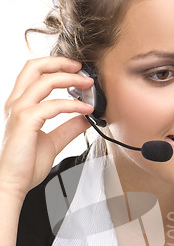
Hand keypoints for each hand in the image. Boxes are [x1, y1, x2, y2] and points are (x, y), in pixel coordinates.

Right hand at [0, 56, 94, 201]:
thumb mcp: (52, 142)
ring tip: (89, 85)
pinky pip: (53, 105)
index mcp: (20, 105)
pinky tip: (86, 110)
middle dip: (60, 62)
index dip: (55, 67)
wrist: (12, 183)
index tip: (76, 71)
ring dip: (70, 79)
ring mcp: (19, 110)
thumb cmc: (24, 165)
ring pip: (45, 80)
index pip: (34, 74)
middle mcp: (16, 103)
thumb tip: (85, 118)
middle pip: (35, 66)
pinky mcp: (26, 121)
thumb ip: (68, 128)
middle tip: (81, 67)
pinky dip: (73, 104)